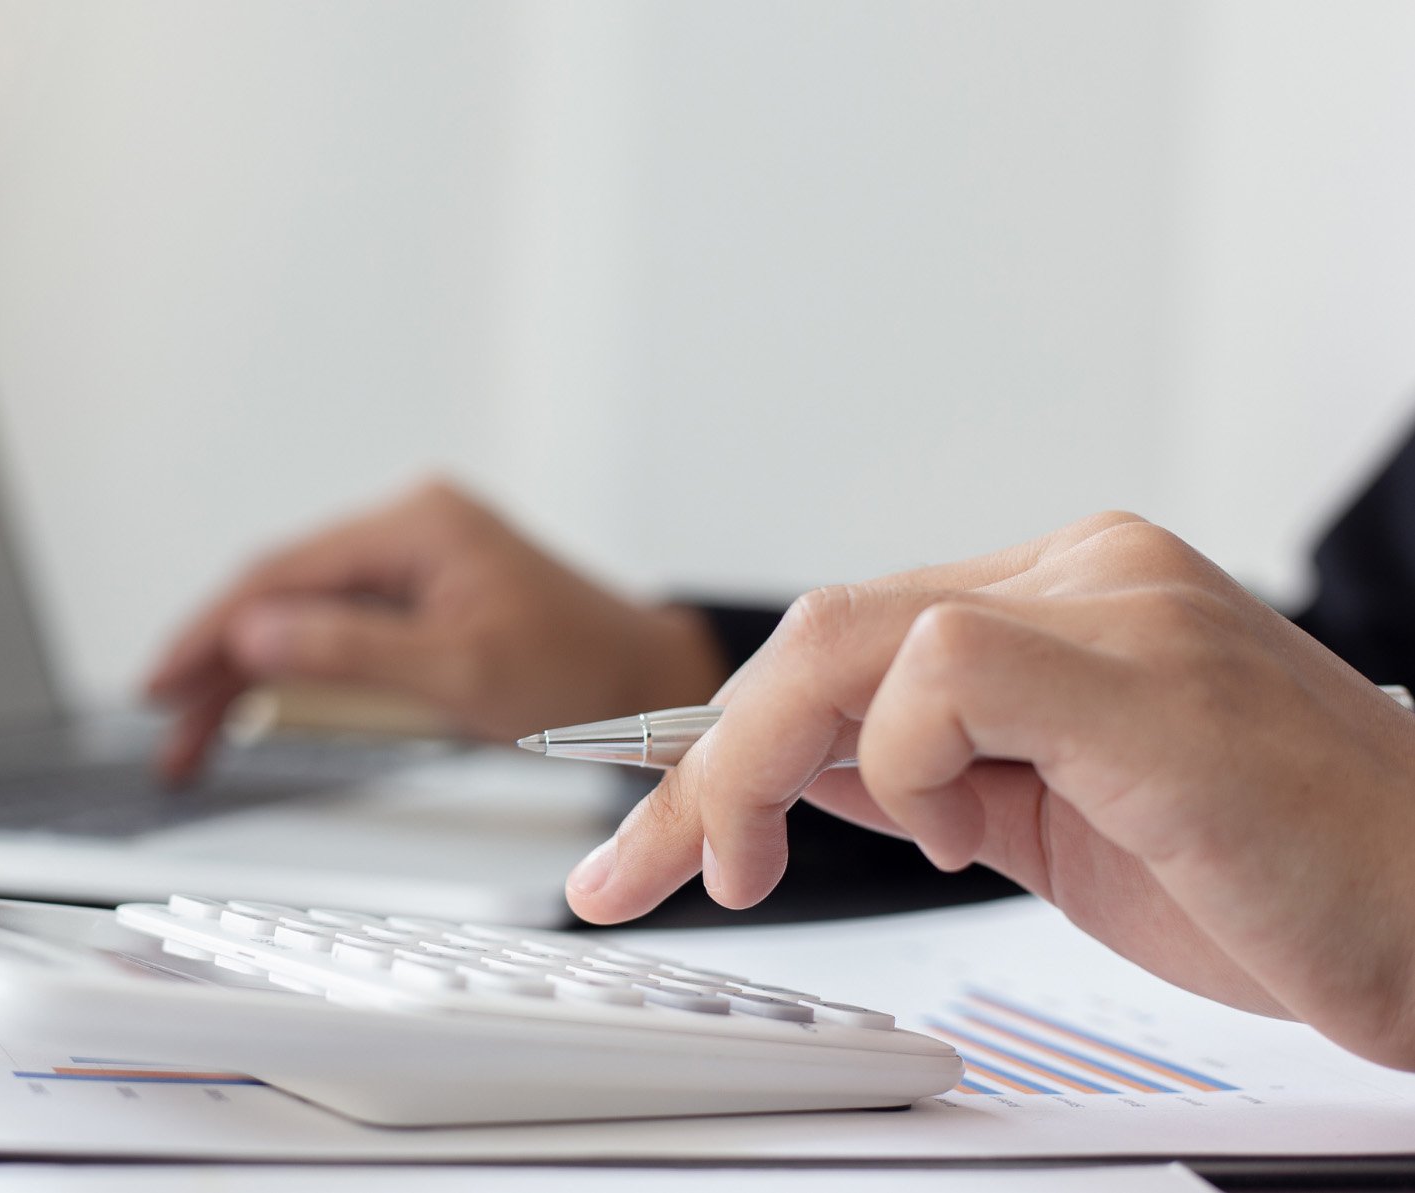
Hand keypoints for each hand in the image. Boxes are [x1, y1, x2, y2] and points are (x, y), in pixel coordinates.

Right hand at [144, 479, 724, 782]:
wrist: (652, 686)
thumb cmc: (583, 676)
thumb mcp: (463, 671)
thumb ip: (352, 652)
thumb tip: (255, 635)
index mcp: (416, 525)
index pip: (281, 572)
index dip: (210, 630)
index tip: (158, 683)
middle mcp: (407, 528)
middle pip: (279, 592)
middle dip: (214, 661)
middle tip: (165, 730)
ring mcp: (412, 559)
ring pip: (298, 614)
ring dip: (243, 675)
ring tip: (192, 743)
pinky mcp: (418, 597)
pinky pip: (334, 629)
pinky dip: (292, 673)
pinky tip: (250, 713)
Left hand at [566, 512, 1414, 1069]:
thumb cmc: (1278, 882)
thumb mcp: (1048, 825)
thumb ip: (930, 776)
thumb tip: (794, 773)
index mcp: (1065, 600)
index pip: (848, 638)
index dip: (727, 731)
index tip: (651, 819)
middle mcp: (1088, 573)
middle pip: (824, 631)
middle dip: (702, 760)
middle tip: (645, 866)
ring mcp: (1119, 607)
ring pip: (850, 637)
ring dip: (755, 763)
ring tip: (749, 862)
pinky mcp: (1144, 672)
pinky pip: (941, 670)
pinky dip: (898, 763)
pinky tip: (943, 833)